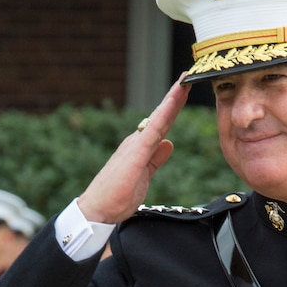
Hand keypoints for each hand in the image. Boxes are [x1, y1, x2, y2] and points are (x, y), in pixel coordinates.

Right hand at [76, 78, 189, 224]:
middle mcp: (137, 141)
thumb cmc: (116, 197)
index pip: (161, 125)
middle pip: (161, 116)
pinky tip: (173, 101)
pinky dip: (165, 112)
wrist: (97, 209)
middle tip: (188, 77)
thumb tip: (169, 143)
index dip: (173, 109)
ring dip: (172, 99)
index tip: (185, 92)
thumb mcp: (144, 177)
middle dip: (175, 97)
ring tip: (185, 82)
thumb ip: (156, 160)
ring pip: (159, 117)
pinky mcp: (136, 151)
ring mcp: (136, 144)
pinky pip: (154, 128)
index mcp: (140, 148)